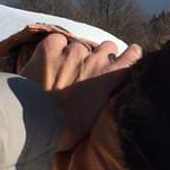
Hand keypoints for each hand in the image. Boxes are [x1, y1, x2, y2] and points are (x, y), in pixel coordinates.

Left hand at [20, 34, 141, 150]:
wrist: (36, 124)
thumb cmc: (69, 129)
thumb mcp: (101, 117)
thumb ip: (110, 96)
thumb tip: (111, 91)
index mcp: (112, 77)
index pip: (133, 55)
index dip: (128, 57)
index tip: (121, 61)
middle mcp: (97, 60)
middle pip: (107, 46)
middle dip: (100, 57)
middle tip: (87, 72)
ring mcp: (73, 51)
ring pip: (81, 45)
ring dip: (75, 55)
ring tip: (63, 73)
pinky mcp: (51, 47)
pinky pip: (58, 40)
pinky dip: (54, 49)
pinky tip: (48, 64)